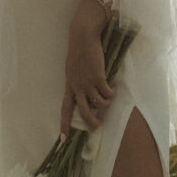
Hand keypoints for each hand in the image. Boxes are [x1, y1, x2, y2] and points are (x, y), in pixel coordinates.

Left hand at [60, 0, 114, 138]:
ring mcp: (87, 83)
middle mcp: (77, 87)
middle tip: (97, 126)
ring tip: (109, 98)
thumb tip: (84, 92)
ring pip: (99, 104)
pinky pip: (108, 93)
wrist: (83, 37)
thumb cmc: (79, 50)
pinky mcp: (98, 78)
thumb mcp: (73, 69)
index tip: (63, 139)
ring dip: (106, 103)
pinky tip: (113, 89)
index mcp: (69, 85)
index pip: (64, 108)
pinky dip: (112, 93)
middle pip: (84, 112)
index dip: (64, 124)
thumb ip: (77, 81)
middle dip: (92, 122)